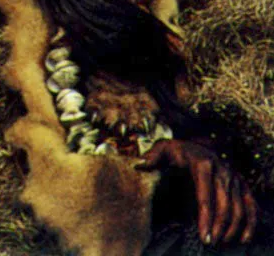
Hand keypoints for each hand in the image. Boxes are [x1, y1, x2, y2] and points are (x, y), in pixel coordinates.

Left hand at [137, 139, 256, 245]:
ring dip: (231, 228)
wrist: (198, 145)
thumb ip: (153, 156)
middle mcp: (222, 169)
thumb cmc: (178, 152)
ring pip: (238, 207)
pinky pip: (251, 205)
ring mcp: (234, 176)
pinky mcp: (242, 184)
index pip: (205, 193)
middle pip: (224, 203)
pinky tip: (242, 240)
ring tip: (220, 244)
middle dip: (218, 226)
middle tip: (210, 244)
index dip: (206, 215)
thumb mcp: (164, 149)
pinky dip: (250, 223)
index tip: (203, 235)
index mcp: (202, 162)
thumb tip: (139, 164)